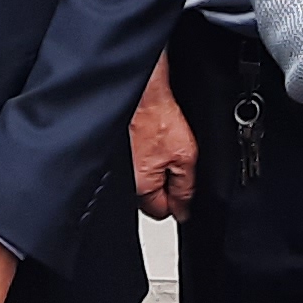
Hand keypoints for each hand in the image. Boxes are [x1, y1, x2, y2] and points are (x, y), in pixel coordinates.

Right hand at [133, 56, 199, 219]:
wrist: (139, 90)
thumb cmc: (155, 115)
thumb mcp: (185, 155)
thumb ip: (186, 188)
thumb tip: (185, 212)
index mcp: (140, 188)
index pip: (161, 212)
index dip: (177, 200)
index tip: (184, 185)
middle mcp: (124, 183)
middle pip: (150, 198)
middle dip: (165, 185)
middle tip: (174, 158)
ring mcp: (119, 169)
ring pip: (143, 181)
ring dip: (155, 168)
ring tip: (161, 144)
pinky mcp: (116, 154)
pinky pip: (135, 163)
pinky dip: (145, 154)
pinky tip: (151, 138)